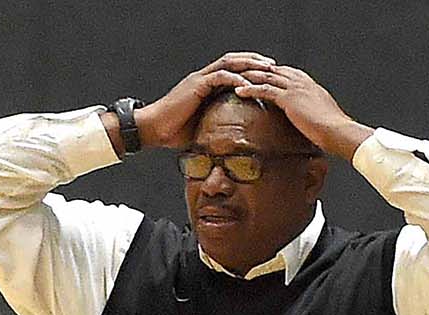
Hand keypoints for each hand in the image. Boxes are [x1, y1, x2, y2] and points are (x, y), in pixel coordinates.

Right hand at [134, 53, 279, 149]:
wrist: (154, 129)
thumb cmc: (173, 132)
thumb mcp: (201, 127)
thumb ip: (215, 125)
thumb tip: (230, 140)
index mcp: (206, 85)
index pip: (232, 69)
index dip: (250, 69)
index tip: (267, 75)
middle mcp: (204, 77)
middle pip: (234, 61)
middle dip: (254, 61)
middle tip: (273, 66)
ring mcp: (200, 80)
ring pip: (230, 63)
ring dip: (249, 65)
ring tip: (266, 70)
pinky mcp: (196, 85)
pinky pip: (220, 77)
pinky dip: (236, 79)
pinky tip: (249, 85)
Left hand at [233, 65, 371, 158]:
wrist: (338, 132)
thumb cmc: (332, 131)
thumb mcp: (320, 118)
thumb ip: (310, 115)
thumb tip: (306, 124)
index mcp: (309, 84)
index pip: (286, 72)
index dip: (271, 72)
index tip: (258, 74)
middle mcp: (301, 82)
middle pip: (274, 70)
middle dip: (256, 69)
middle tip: (240, 71)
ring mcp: (295, 88)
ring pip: (267, 76)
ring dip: (249, 75)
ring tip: (234, 77)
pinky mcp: (289, 98)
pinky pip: (265, 90)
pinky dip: (250, 88)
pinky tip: (238, 90)